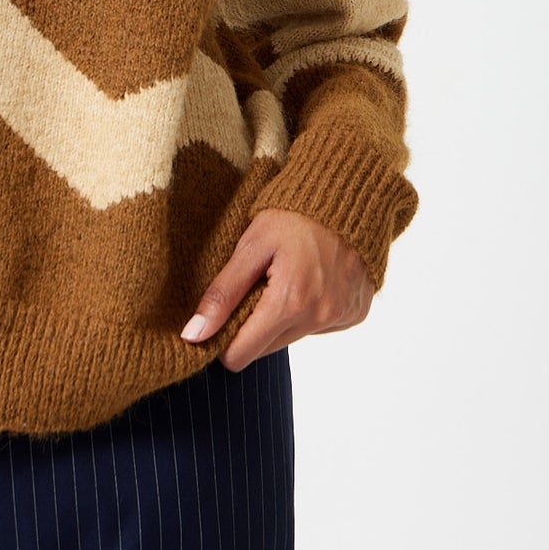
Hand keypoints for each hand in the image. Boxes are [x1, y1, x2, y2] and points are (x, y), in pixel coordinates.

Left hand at [181, 208, 375, 370]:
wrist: (347, 194)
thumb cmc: (294, 215)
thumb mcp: (251, 246)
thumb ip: (222, 293)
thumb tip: (194, 334)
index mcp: (290, 303)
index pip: (240, 355)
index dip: (221, 339)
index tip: (219, 314)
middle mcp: (319, 318)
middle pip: (264, 350)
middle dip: (251, 325)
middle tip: (253, 285)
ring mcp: (340, 318)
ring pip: (290, 339)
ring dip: (279, 318)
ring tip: (283, 277)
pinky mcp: (354, 314)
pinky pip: (317, 327)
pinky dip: (306, 311)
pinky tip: (308, 279)